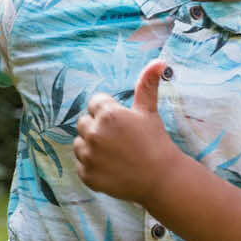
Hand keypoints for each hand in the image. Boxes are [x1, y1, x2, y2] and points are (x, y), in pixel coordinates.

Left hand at [74, 58, 180, 205]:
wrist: (161, 179)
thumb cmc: (155, 142)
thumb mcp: (149, 111)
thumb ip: (147, 85)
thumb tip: (159, 61)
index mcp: (107, 114)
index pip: (94, 103)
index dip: (109, 112)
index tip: (122, 124)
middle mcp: (94, 133)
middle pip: (83, 122)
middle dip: (97, 128)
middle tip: (119, 140)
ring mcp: (89, 156)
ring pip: (79, 144)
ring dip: (91, 147)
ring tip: (114, 154)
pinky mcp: (87, 175)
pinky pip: (81, 165)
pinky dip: (92, 166)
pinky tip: (110, 168)